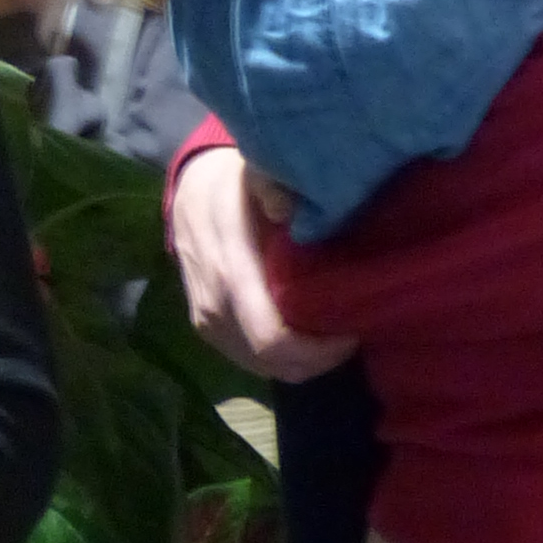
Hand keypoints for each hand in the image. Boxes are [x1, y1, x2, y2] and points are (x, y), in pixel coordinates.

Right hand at [168, 146, 357, 382]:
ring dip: (302, 362)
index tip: (351, 331)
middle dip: (318, 360)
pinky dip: (282, 359)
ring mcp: (206, 322)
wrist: (190, 191)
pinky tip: (305, 336)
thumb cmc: (235, 185)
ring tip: (331, 336)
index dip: (317, 349)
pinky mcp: (206, 328)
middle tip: (350, 336)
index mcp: (230, 272)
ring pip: (262, 368)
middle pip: (272, 362)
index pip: (271, 338)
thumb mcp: (257, 174)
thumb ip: (273, 189)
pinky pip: (250, 361)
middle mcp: (214, 306)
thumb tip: (288, 210)